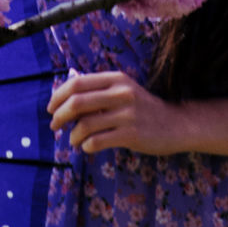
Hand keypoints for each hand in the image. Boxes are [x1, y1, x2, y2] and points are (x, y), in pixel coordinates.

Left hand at [47, 70, 191, 155]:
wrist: (177, 124)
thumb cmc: (143, 108)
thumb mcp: (123, 89)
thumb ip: (97, 89)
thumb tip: (65, 91)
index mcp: (115, 79)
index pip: (76, 83)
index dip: (58, 96)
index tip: (50, 108)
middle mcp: (121, 93)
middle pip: (77, 103)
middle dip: (59, 116)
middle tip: (54, 126)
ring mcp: (127, 114)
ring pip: (85, 125)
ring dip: (72, 135)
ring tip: (73, 140)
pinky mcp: (132, 135)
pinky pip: (97, 141)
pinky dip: (86, 146)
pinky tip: (87, 147)